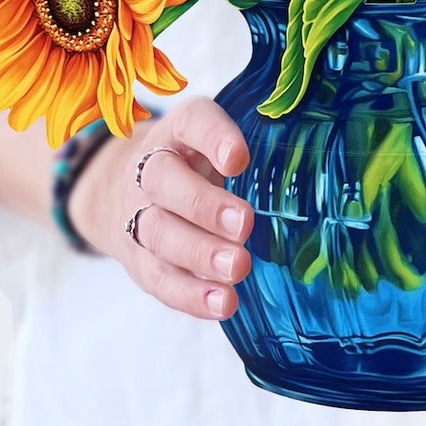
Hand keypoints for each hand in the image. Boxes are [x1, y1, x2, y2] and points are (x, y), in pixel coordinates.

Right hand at [67, 96, 253, 320]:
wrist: (126, 191)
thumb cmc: (191, 162)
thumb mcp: (211, 142)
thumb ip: (243, 150)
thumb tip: (299, 170)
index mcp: (177, 130)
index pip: (191, 122)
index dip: (214, 138)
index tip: (240, 159)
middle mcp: (149, 168)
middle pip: (165, 182)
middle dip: (204, 205)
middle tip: (245, 223)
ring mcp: (137, 215)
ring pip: (160, 234)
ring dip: (200, 253)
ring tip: (238, 267)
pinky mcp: (138, 260)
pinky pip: (159, 279)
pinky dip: (191, 295)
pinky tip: (224, 303)